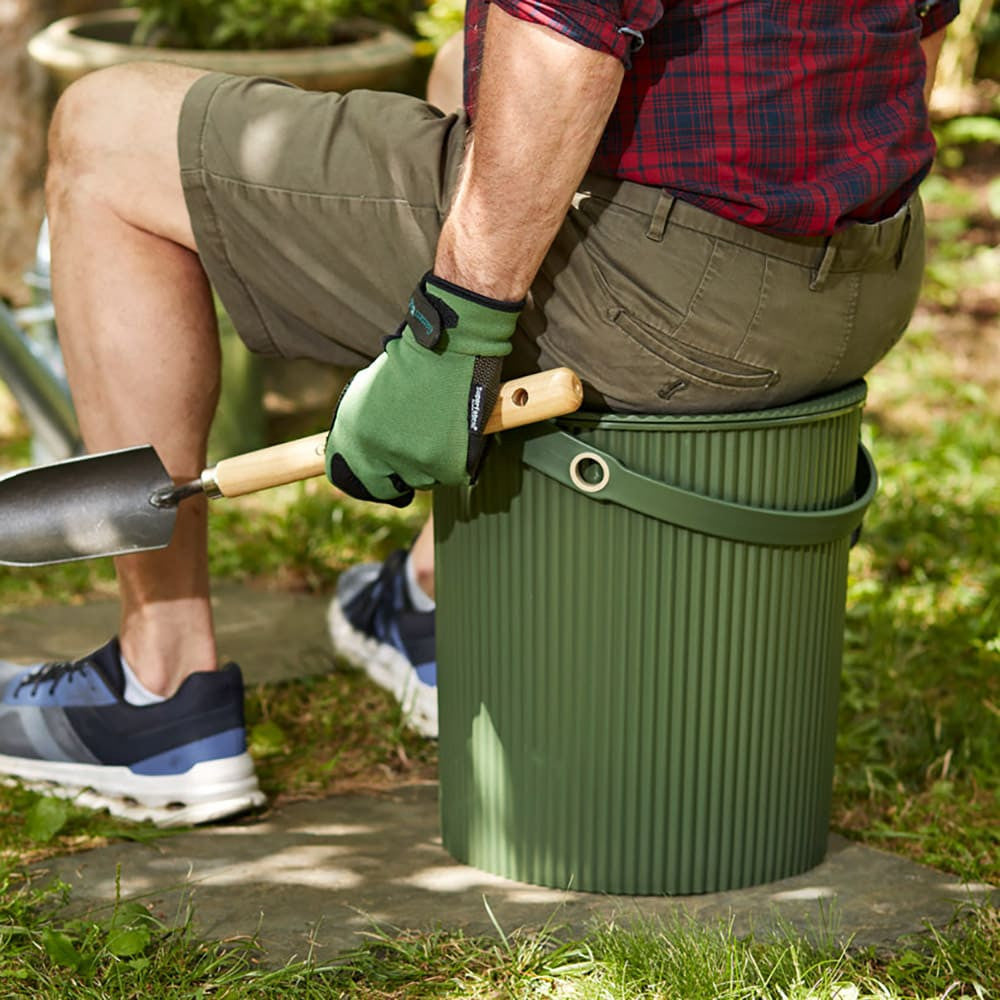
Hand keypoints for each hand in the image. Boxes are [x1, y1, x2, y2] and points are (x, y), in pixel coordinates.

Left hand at [325, 273, 522, 505]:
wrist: (450, 345)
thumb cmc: (414, 361)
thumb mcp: (369, 390)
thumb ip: (362, 425)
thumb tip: (356, 453)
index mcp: (354, 433)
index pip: (351, 477)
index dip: (368, 478)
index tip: (382, 476)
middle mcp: (378, 451)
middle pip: (388, 486)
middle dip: (401, 473)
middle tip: (417, 452)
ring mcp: (412, 461)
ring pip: (422, 480)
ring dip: (431, 463)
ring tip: (441, 430)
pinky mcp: (446, 464)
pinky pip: (451, 475)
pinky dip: (458, 458)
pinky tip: (459, 432)